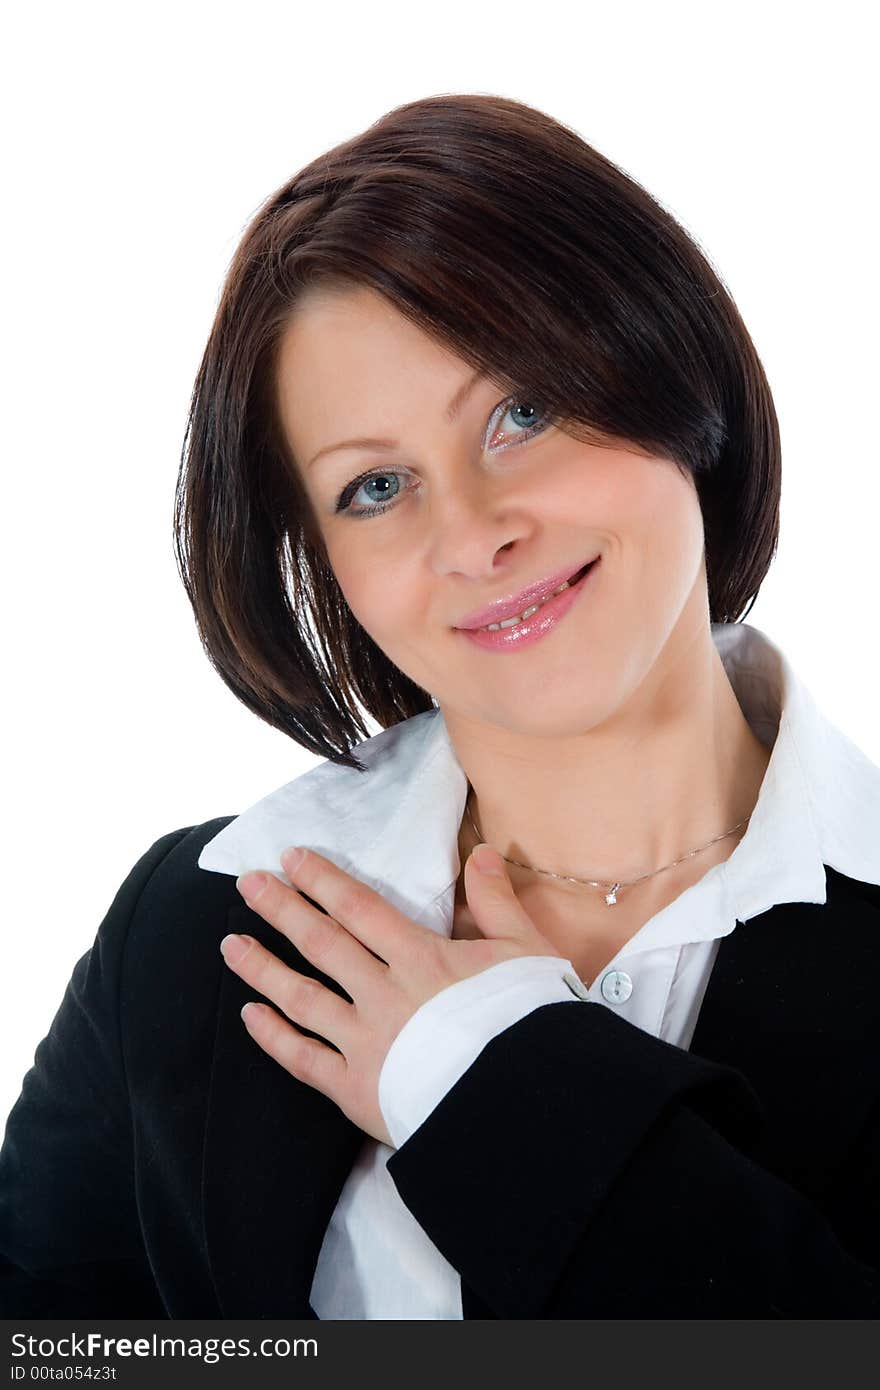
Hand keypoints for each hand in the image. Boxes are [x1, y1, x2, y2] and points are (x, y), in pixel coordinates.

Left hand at [220, 842, 566, 1147]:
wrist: (527, 1106)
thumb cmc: (531, 1025)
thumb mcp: (525, 952)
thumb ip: (496, 901)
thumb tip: (480, 854)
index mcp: (422, 960)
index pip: (360, 910)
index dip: (323, 881)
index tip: (290, 860)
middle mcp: (384, 995)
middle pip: (322, 943)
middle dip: (281, 909)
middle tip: (247, 883)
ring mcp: (366, 1043)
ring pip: (301, 998)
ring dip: (263, 968)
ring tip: (230, 945)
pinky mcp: (357, 1091)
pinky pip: (303, 1059)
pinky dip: (273, 1037)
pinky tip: (249, 1016)